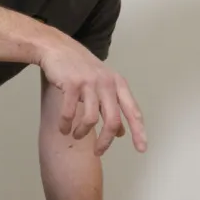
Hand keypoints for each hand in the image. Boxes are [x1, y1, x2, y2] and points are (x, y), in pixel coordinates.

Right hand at [36, 35, 145, 155]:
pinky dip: (65, 125)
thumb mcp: (103, 84)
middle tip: (98, 152)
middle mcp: (106, 83)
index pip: (133, 111)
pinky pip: (69, 112)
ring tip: (75, 135)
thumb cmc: (81, 67)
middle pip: (112, 120)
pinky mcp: (71, 84)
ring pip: (91, 119)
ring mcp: (89, 83)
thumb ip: (113, 106)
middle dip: (105, 141)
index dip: (138, 131)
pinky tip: (63, 128)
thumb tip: (121, 133)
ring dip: (82, 132)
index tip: (141, 148)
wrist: (58, 48)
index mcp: (118, 84)